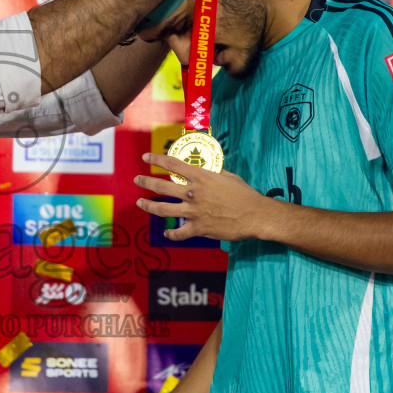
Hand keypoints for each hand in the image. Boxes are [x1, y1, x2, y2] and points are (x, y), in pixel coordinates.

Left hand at [138, 151, 273, 241]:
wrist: (255, 215)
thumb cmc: (244, 194)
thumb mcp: (228, 176)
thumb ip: (213, 173)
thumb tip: (204, 170)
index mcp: (200, 177)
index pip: (173, 165)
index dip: (157, 160)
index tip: (146, 158)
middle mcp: (192, 193)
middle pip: (162, 187)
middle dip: (146, 183)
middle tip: (137, 180)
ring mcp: (193, 212)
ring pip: (163, 210)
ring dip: (149, 206)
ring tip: (140, 202)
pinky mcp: (198, 228)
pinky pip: (179, 233)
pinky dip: (171, 234)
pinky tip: (167, 233)